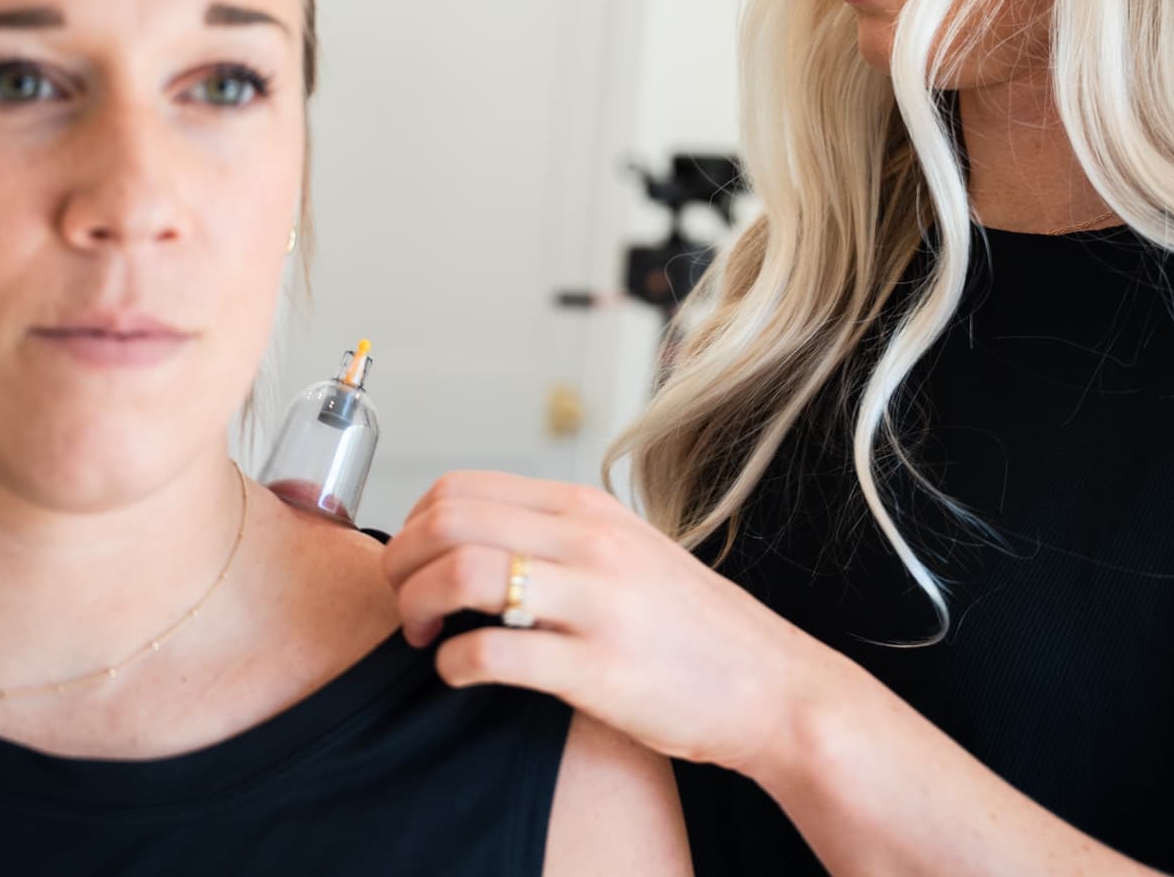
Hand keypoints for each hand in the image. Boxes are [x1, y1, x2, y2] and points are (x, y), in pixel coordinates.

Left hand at [380, 470, 851, 775]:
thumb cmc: (692, 628)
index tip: (415, 563)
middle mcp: (590, 542)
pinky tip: (461, 673)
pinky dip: (453, 664)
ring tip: (426, 637)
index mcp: (590, 509)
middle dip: (402, 564)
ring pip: (462, 573)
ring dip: (418, 608)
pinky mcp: (597, 668)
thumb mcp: (628, 552)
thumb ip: (560, 537)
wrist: (771, 687)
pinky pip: (490, 651)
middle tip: (406, 603)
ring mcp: (595, 602)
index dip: (414, 525)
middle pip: (448, 520)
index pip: (463, 487)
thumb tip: (473, 540)